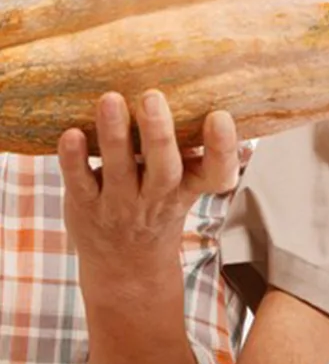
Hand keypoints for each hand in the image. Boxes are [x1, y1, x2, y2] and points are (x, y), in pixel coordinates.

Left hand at [59, 92, 239, 287]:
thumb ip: (192, 149)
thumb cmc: (157, 209)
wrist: (126, 266)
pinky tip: (71, 134)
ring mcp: (120, 206)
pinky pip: (79, 182)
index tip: (220, 116)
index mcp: (190, 188)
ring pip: (119, 170)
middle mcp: (157, 199)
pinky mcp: (86, 206)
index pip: (216, 172)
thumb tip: (207, 97)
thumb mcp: (185, 185)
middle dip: (159, 133)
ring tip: (110, 100)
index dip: (222, 146)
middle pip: (164, 168)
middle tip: (152, 97)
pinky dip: (74, 159)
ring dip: (114, 135)